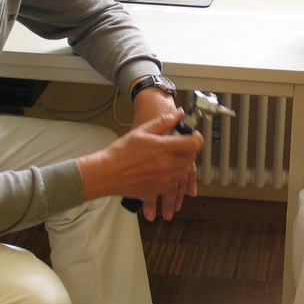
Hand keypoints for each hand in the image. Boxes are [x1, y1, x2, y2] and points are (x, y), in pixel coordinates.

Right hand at [77, 107, 202, 217]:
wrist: (107, 174)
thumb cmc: (122, 151)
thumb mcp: (143, 131)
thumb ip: (164, 121)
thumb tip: (180, 113)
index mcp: (164, 148)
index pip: (194, 143)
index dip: (197, 138)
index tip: (193, 135)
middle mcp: (167, 166)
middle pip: (191, 158)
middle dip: (189, 150)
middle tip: (180, 145)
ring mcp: (164, 180)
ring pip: (184, 171)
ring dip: (182, 163)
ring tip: (170, 157)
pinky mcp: (159, 190)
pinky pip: (174, 183)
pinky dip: (173, 175)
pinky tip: (162, 169)